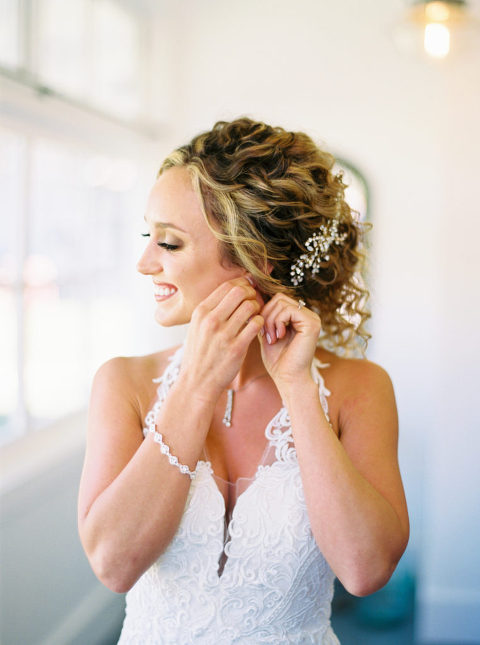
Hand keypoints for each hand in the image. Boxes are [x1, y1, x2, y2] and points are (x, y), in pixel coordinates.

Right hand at [179, 277, 263, 400]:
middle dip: (251, 293)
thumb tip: (229, 292)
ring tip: (256, 315)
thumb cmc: (199, 355)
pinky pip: (256, 324)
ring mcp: (224, 334)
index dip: (242, 284)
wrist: (196, 383)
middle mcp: (211, 320)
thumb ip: (211, 310)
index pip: (226, 286)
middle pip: (240, 291)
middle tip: (255, 300)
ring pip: (250, 306)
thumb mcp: (196, 328)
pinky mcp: (237, 348)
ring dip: (257, 307)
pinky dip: (260, 322)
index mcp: (200, 312)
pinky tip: (257, 327)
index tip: (248, 289)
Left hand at [259, 293, 320, 391]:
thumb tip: (250, 300)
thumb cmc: (277, 361)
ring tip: (271, 338)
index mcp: (299, 316)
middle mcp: (308, 315)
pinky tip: (278, 337)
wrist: (288, 378)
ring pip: (281, 302)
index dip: (264, 311)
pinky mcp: (312, 323)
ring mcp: (312, 318)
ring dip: (270, 320)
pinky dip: (278, 322)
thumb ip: (263, 317)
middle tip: (265, 335)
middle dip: (266, 315)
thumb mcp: (266, 333)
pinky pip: (289, 310)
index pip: (277, 299)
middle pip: (279, 298)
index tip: (261, 330)